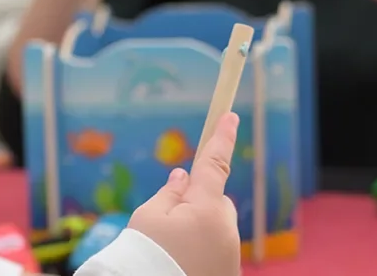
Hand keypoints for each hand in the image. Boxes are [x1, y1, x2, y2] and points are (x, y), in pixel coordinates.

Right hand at [127, 113, 240, 275]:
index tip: (230, 115)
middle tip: (168, 223)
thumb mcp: (147, 218)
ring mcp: (231, 255)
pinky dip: (203, 253)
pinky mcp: (229, 274)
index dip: (221, 136)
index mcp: (207, 208)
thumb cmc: (146, 259)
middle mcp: (227, 229)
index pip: (215, 162)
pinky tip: (182, 266)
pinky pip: (218, 253)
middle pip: (215, 202)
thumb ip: (168, 193)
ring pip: (217, 228)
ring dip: (200, 231)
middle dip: (198, 203)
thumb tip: (183, 177)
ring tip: (171, 253)